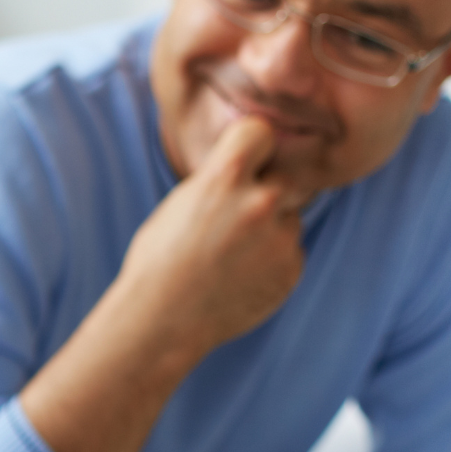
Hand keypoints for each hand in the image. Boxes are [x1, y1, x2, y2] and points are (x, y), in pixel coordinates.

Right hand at [22, 116, 307, 451]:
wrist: (162, 320)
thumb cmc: (158, 261)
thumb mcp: (181, 204)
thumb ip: (220, 184)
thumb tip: (249, 171)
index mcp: (224, 178)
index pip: (261, 131)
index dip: (254, 145)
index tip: (248, 158)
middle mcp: (261, 202)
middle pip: (284, 178)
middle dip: (267, 192)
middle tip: (237, 218)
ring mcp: (281, 238)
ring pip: (288, 219)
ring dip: (270, 231)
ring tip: (231, 257)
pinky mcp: (292, 269)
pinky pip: (290, 253)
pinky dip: (271, 261)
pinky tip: (239, 277)